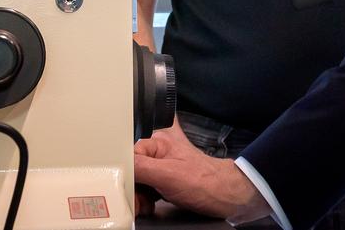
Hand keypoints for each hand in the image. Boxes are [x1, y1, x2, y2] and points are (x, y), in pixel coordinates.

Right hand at [134, 124, 270, 222]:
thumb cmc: (205, 182)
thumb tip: (119, 166)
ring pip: (137, 181)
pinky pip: (146, 188)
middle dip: (133, 188)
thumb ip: (140, 166)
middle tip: (140, 201)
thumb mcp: (167, 174)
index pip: (127, 155)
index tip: (130, 190)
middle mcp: (159, 150)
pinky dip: (146, 199)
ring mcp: (162, 165)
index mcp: (158, 140)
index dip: (126, 175)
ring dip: (139, 196)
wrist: (225, 197)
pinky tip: (152, 204)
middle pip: (131, 169)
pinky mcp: (165, 179)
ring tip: (148, 203)